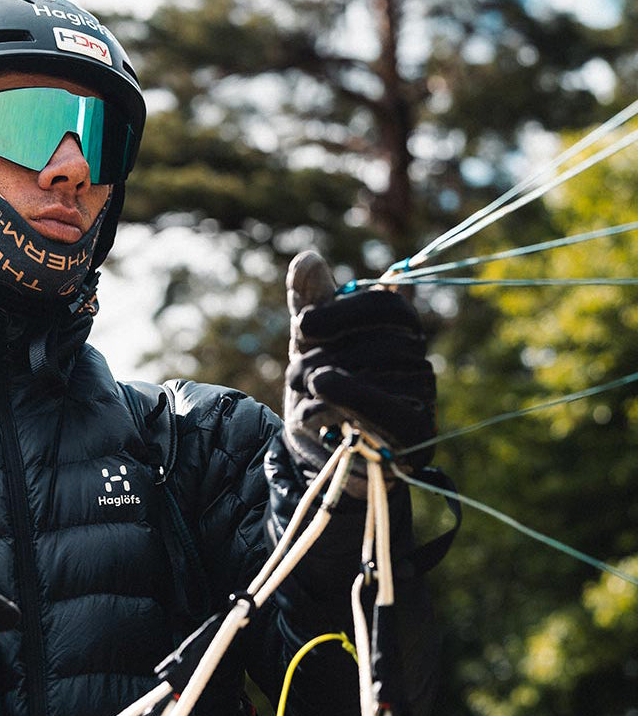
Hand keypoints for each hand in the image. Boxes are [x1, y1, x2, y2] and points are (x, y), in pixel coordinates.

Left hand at [283, 251, 435, 477]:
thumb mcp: (309, 344)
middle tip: (293, 375)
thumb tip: (307, 257)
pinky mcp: (418, 434)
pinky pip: (385, 408)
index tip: (302, 326)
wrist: (320, 457)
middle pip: (372, 344)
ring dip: (318, 385)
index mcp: (400, 332)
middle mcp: (419, 361)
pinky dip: (345, 399)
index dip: (342, 311)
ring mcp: (423, 398)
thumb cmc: (320, 391)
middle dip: (317, 357)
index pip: (388, 305)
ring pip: (370, 375)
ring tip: (301, 396)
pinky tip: (316, 401)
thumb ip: (309, 302)